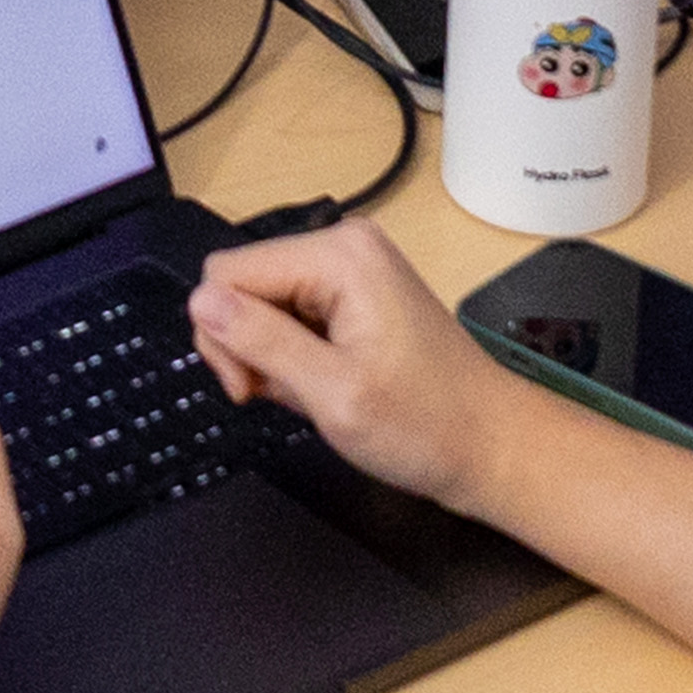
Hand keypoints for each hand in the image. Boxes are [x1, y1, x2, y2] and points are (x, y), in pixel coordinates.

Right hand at [186, 223, 521, 514]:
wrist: (492, 446)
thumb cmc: (425, 427)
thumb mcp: (332, 393)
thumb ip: (262, 341)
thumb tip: (200, 301)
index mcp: (338, 256)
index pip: (226, 273)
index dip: (222, 335)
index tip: (250, 391)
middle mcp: (343, 245)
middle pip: (241, 283)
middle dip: (246, 345)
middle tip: (280, 397)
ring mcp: (351, 267)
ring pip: (261, 302)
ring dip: (270, 355)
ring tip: (313, 394)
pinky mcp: (355, 292)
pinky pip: (291, 312)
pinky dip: (293, 354)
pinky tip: (322, 383)